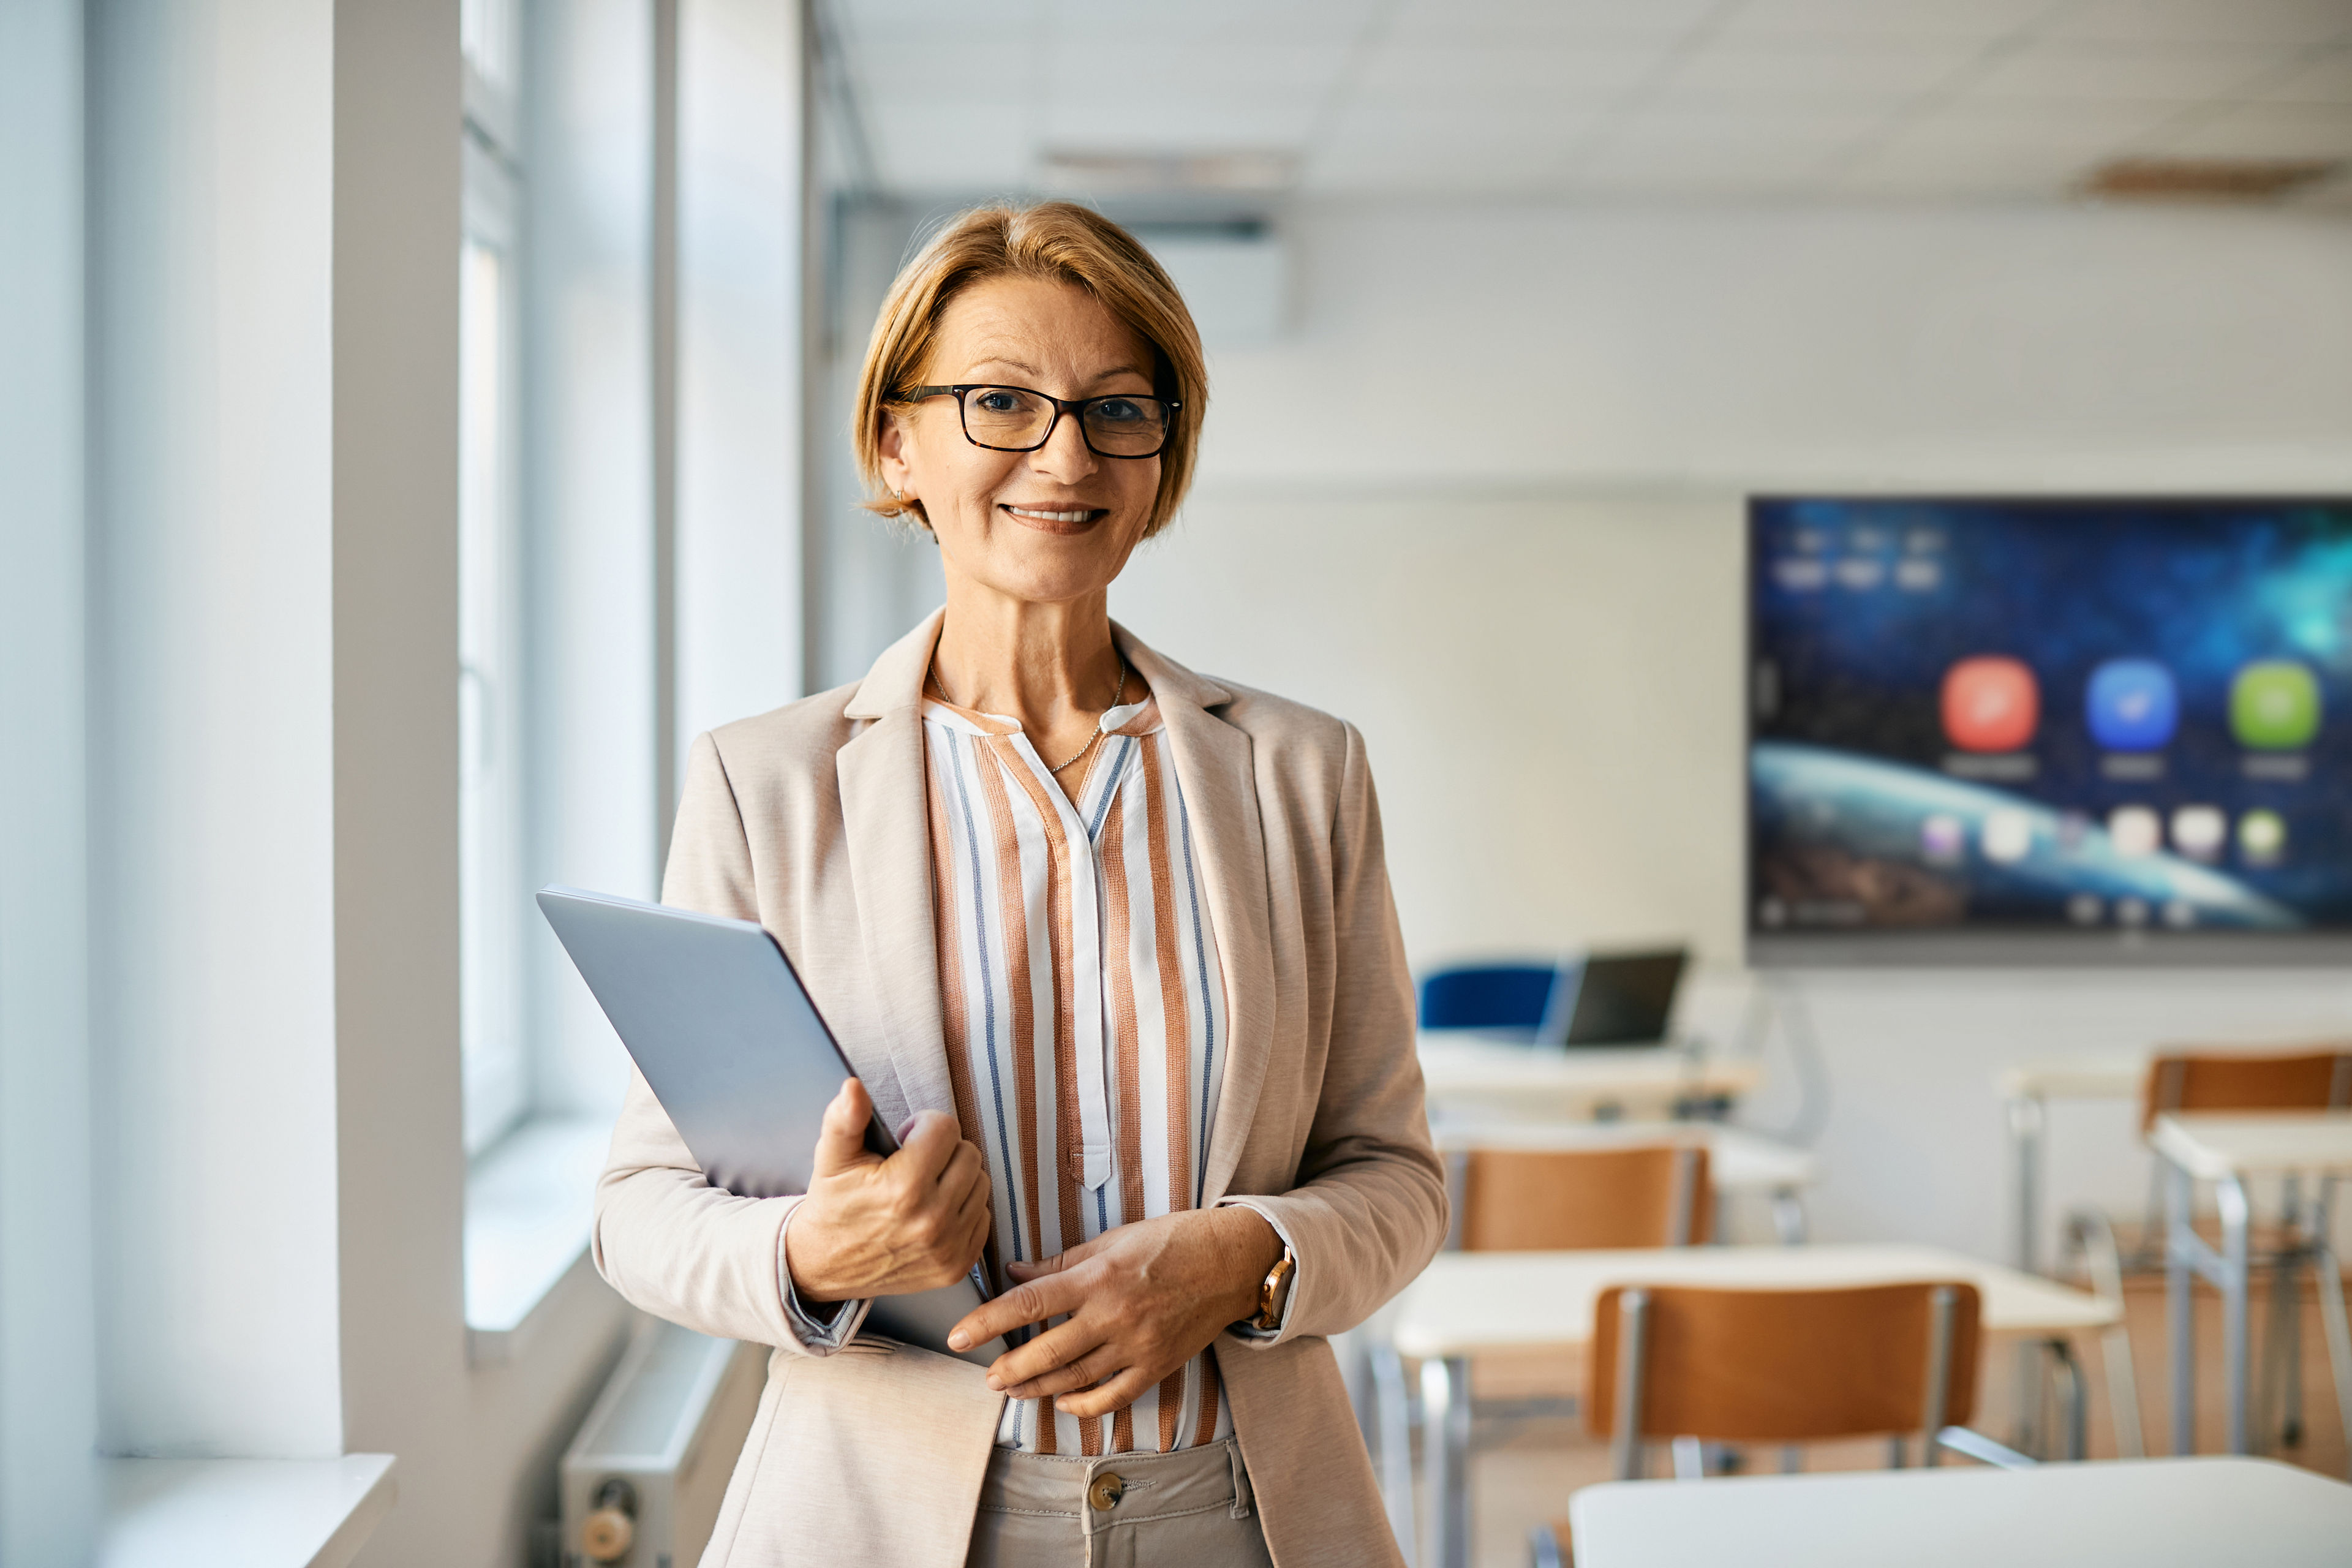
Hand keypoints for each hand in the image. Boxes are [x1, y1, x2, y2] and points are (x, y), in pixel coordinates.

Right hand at [783, 1078, 991, 1301]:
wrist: (825, 1266)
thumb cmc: (833, 1205)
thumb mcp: (831, 1159)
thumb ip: (844, 1119)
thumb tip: (853, 1087)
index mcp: (903, 1188)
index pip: (945, 1128)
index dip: (923, 1125)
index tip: (904, 1139)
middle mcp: (932, 1221)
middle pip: (969, 1154)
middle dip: (943, 1150)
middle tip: (914, 1162)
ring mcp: (947, 1248)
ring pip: (981, 1183)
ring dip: (957, 1178)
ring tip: (924, 1186)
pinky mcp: (957, 1267)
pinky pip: (983, 1217)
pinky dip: (963, 1210)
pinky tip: (934, 1211)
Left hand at [945, 1206, 1284, 1418]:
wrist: (1231, 1261)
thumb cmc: (1171, 1241)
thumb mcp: (1113, 1239)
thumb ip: (1061, 1262)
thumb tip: (1014, 1273)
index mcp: (1098, 1277)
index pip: (1029, 1303)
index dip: (987, 1321)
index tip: (959, 1336)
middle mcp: (1114, 1315)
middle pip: (1047, 1353)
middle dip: (1010, 1369)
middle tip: (988, 1376)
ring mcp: (1137, 1344)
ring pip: (1076, 1379)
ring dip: (1038, 1389)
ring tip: (1014, 1389)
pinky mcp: (1158, 1365)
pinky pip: (1114, 1397)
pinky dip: (1084, 1405)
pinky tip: (1064, 1403)